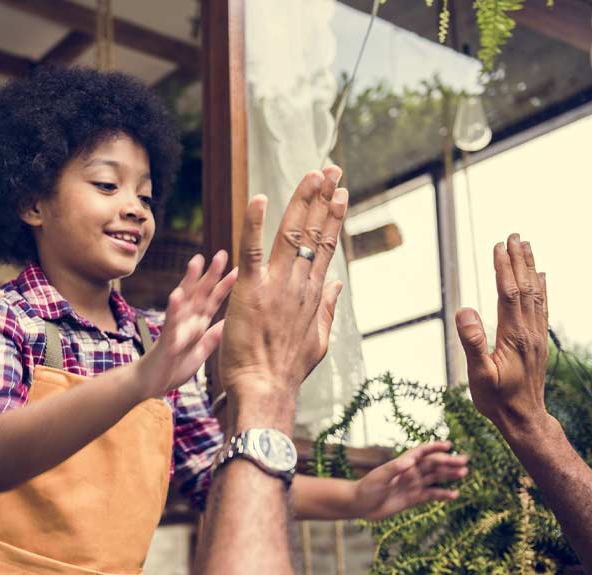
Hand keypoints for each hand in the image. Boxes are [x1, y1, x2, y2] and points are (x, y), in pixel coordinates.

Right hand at [137, 250, 236, 397]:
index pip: (214, 301)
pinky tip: (176, 294)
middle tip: (221, 253)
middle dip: (211, 274)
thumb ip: (213, 337)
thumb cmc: (173, 368)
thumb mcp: (200, 353)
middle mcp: (187, 321)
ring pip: (184, 300)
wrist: (150, 385)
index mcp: (197, 325)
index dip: (226, 285)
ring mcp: (176, 328)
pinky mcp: (166, 339)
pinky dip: (174, 309)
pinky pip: (170, 322)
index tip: (239, 269)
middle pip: (201, 293)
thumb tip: (229, 322)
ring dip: (189, 281)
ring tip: (196, 262)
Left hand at [218, 166, 347, 404]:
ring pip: (292, 234)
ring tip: (312, 174)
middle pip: (313, 232)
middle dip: (322, 198)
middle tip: (330, 169)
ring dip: (302, 201)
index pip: (326, 247)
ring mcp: (277, 285)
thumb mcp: (317, 340)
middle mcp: (299, 284)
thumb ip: (327, 308)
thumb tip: (337, 284)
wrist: (264, 388)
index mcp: (313, 295)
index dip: (333, 218)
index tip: (340, 193)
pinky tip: (260, 197)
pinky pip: (252, 249)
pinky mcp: (251, 289)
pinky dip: (255, 222)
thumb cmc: (286, 371)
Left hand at [352, 441, 467, 520]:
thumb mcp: (379, 477)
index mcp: (402, 463)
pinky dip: (443, 494)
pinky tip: (455, 495)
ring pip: (435, 478)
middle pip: (432, 464)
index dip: (434, 447)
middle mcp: (410, 472)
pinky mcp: (413, 498)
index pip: (421, 452)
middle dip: (448, 462)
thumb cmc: (366, 488)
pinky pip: (431, 495)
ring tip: (464, 472)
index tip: (448, 445)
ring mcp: (413, 485)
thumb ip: (394, 469)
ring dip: (449, 475)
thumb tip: (410, 461)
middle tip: (464, 460)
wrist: (360, 505)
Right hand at [455, 234, 549, 433]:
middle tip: (514, 236)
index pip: (508, 294)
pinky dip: (541, 288)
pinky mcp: (538, 342)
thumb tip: (465, 310)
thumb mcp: (478, 375)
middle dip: (518, 261)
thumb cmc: (497, 399)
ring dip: (530, 269)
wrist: (523, 418)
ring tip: (526, 247)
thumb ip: (472, 343)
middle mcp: (529, 331)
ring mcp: (536, 336)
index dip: (503, 268)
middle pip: (525, 288)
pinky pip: (542, 308)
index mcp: (514, 336)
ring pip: (535, 294)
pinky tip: (541, 278)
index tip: (498, 246)